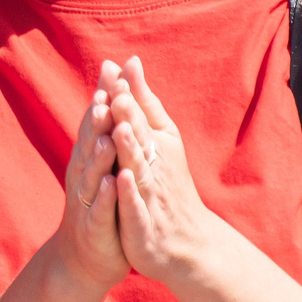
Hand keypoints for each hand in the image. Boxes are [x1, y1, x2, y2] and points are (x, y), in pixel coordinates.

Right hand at [52, 74, 129, 294]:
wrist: (86, 259)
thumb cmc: (99, 208)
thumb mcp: (103, 169)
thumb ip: (106, 131)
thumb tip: (110, 93)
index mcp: (90, 160)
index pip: (96, 124)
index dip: (103, 99)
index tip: (112, 71)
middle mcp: (84, 177)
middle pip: (91, 144)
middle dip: (98, 120)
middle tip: (107, 94)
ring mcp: (88, 203)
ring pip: (93, 176)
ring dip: (99, 156)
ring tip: (108, 136)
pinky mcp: (96, 229)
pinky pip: (101, 211)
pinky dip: (106, 197)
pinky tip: (112, 183)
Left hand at [102, 57, 223, 283]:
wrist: (185, 241)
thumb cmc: (168, 184)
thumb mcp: (160, 138)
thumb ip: (143, 101)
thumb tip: (129, 60)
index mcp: (157, 146)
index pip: (141, 118)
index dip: (128, 97)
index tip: (116, 72)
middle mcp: (155, 167)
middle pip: (141, 140)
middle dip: (130, 117)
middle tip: (118, 93)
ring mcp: (149, 195)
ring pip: (138, 169)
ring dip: (130, 150)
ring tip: (119, 129)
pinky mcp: (143, 223)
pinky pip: (135, 206)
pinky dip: (129, 193)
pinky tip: (120, 178)